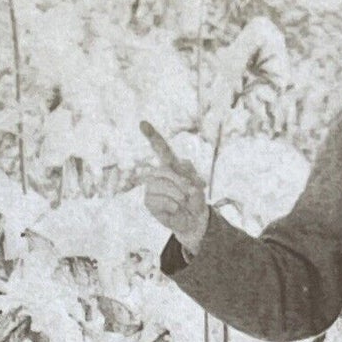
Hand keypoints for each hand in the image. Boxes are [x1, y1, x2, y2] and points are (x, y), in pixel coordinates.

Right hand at [140, 121, 209, 254]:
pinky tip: (174, 209)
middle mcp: (158, 173)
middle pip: (164, 171)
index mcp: (171, 164)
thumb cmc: (195, 198)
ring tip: (182, 201)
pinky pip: (158, 200)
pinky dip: (171, 205)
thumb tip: (174, 177)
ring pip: (160, 185)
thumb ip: (189, 176)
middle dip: (180, 182)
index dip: (152, 136)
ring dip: (177, 195)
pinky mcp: (148, 201)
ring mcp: (151, 187)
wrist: (194, 218)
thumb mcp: (198, 184)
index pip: (161, 148)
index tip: (142, 123)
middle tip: (191, 192)